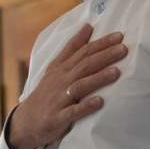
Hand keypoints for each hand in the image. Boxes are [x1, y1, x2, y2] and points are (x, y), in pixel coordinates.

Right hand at [7, 23, 125, 148]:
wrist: (26, 122)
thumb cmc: (46, 93)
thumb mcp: (55, 67)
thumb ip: (72, 48)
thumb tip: (88, 26)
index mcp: (62, 68)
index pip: (83, 51)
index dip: (101, 43)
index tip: (119, 36)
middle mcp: (61, 81)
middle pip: (84, 65)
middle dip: (104, 56)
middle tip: (123, 48)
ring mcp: (59, 99)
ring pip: (80, 86)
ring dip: (98, 78)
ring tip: (116, 72)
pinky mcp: (58, 118)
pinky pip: (73, 111)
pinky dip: (86, 106)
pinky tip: (100, 102)